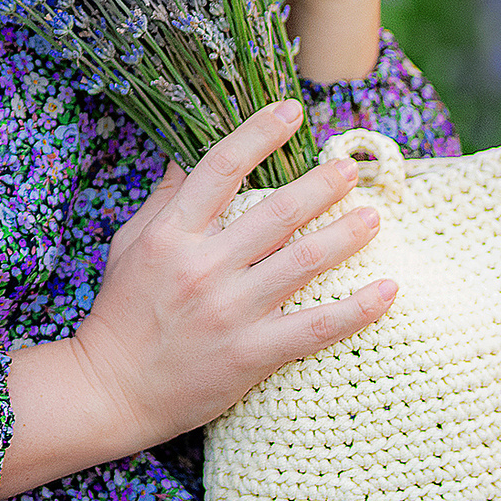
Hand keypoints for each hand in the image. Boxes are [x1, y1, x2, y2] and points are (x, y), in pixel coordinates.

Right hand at [72, 102, 395, 447]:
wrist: (112, 388)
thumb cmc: (121, 311)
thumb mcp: (130, 243)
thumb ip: (165, 199)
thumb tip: (190, 153)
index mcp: (171, 233)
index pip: (221, 167)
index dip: (259, 133)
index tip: (292, 112)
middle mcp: (203, 266)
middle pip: (276, 212)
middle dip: (321, 184)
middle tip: (351, 168)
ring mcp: (230, 310)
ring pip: (302, 262)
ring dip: (346, 236)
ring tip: (374, 216)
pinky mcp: (250, 352)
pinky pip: (314, 326)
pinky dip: (356, 309)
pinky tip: (387, 290)